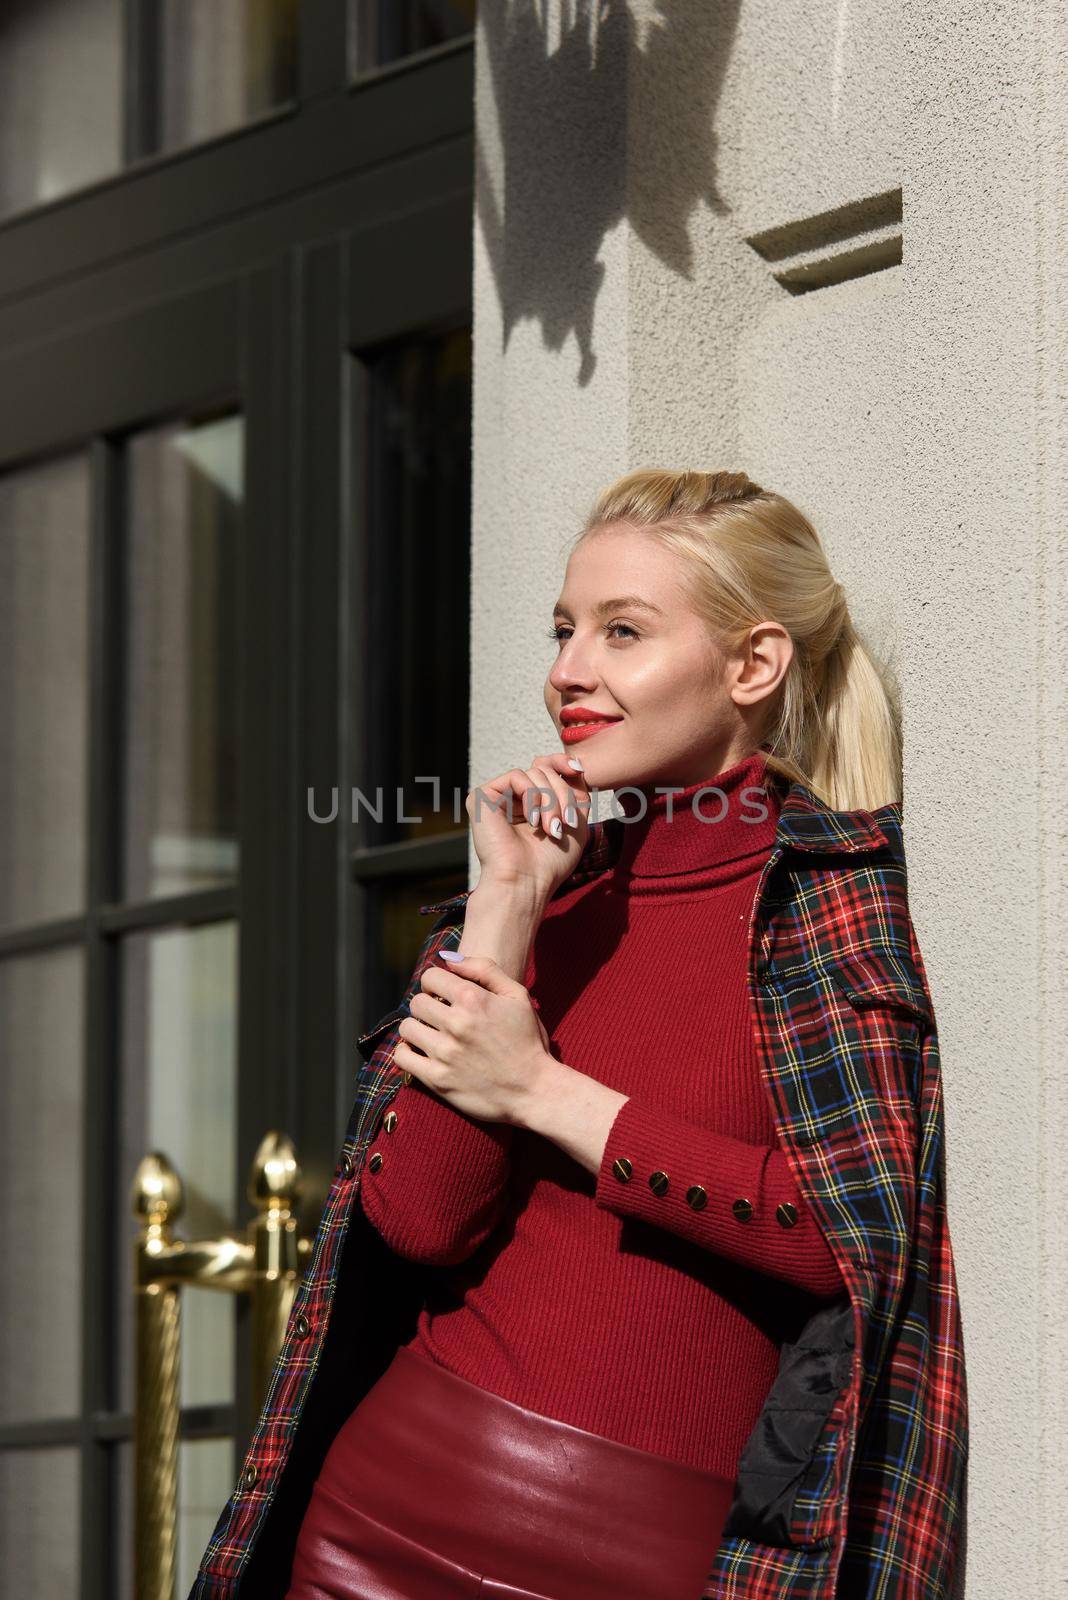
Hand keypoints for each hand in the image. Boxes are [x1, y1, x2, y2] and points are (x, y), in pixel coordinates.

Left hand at [396, 953, 558, 1126]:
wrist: (534, 1091)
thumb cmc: (527, 1041)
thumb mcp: (517, 996)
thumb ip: (484, 969)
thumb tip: (447, 958)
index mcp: (473, 999)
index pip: (429, 977)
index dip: (436, 983)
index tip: (444, 995)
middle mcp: (456, 1023)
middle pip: (416, 1002)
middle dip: (427, 1006)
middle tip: (441, 1017)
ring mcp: (444, 1053)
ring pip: (407, 1028)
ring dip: (417, 1028)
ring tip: (432, 1035)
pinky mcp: (437, 1080)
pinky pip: (402, 1057)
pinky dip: (408, 1052)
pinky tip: (422, 1052)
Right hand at [466, 753, 591, 901]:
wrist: (526, 881)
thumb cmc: (549, 862)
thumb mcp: (575, 822)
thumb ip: (576, 792)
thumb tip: (576, 763)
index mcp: (532, 803)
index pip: (547, 768)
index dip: (562, 763)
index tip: (578, 770)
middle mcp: (513, 798)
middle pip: (545, 770)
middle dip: (562, 795)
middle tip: (565, 824)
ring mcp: (498, 797)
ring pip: (534, 772)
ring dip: (550, 801)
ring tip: (551, 828)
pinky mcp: (482, 797)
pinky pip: (516, 775)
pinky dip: (532, 795)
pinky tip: (532, 820)